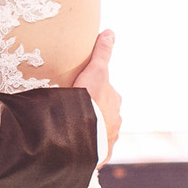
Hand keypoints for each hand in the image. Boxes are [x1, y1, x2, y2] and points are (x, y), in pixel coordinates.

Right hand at [72, 29, 121, 167]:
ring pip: (99, 132)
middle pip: (105, 114)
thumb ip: (103, 53)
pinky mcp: (97, 155)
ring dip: (89, 131)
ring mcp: (107, 140)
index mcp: (115, 103)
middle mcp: (115, 122)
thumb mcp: (96, 71)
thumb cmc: (90, 99)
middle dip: (94, 112)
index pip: (107, 94)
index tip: (83, 90)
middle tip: (76, 109)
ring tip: (72, 129)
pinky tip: (74, 146)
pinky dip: (85, 147)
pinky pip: (91, 151)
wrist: (83, 130)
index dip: (96, 90)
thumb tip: (110, 31)